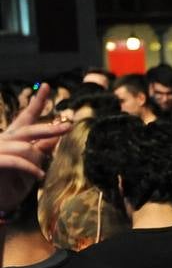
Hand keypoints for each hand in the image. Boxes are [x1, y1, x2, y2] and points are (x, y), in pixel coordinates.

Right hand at [0, 85, 69, 215]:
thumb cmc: (7, 182)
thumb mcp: (27, 165)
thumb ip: (38, 151)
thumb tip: (54, 139)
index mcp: (11, 138)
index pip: (26, 117)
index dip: (37, 103)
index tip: (47, 86)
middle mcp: (3, 139)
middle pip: (29, 129)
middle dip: (49, 129)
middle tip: (68, 126)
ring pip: (23, 147)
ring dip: (34, 161)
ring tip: (38, 174)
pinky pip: (15, 161)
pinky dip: (28, 168)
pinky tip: (38, 174)